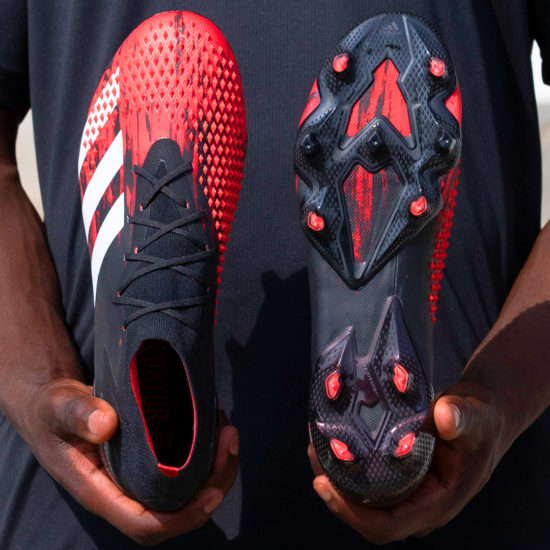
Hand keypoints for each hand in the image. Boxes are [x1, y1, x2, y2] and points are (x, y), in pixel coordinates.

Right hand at [21, 378, 238, 545]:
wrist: (54, 407)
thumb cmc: (54, 410)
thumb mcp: (59, 407)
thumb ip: (78, 414)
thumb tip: (107, 424)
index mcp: (100, 491)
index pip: (144, 524)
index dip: (182, 517)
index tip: (212, 493)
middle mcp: (123, 492)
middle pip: (175, 512)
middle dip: (212, 486)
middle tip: (231, 442)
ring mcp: (137, 479)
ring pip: (185, 492)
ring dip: (216, 468)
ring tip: (230, 432)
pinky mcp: (148, 461)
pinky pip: (183, 470)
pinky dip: (206, 454)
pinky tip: (215, 426)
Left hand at [309, 376, 516, 543]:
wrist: (481, 416)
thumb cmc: (481, 420)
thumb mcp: (476, 416)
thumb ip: (462, 417)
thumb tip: (445, 416)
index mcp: (437, 503)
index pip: (386, 526)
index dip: (351, 513)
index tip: (323, 485)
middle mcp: (418, 504)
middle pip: (366, 514)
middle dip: (334, 490)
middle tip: (314, 452)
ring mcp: (407, 492)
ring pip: (363, 497)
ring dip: (335, 475)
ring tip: (316, 442)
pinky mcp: (400, 475)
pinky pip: (367, 479)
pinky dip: (347, 463)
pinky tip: (332, 439)